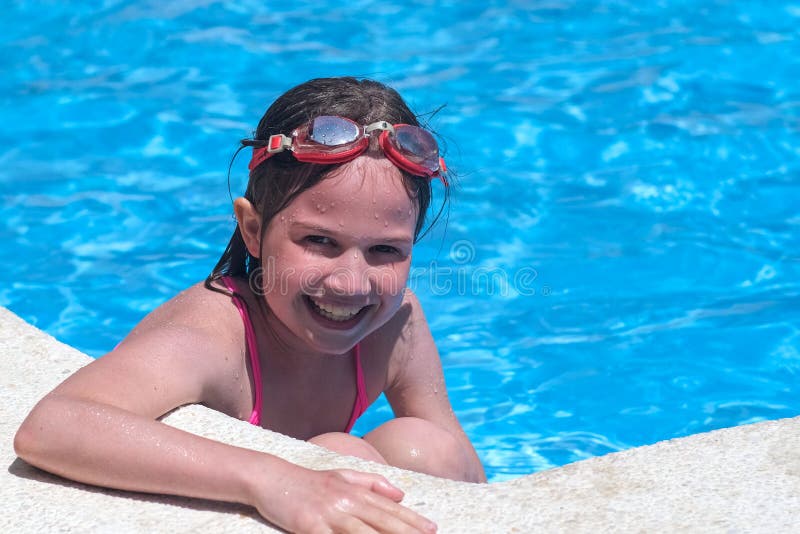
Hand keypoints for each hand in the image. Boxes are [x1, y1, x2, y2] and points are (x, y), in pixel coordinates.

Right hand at [252, 466, 436, 532]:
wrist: (271, 477)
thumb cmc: (308, 481)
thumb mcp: (342, 475)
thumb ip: (372, 483)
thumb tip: (401, 494)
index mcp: (355, 490)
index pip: (389, 508)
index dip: (412, 521)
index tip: (432, 530)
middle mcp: (346, 500)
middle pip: (382, 521)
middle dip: (407, 533)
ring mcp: (328, 514)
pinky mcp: (310, 526)